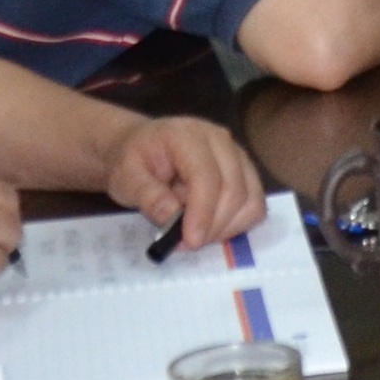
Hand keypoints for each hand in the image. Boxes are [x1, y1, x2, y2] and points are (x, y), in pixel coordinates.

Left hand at [107, 115, 267, 247]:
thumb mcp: (124, 177)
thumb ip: (147, 195)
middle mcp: (220, 140)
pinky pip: (254, 205)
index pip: (207, 177)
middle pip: (235, 190)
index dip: (202, 213)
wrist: (139, 147)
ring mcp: (237, 155)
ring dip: (227, 227)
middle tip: (186, 244)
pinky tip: (210, 226)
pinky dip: (236, 224)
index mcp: (187, 136)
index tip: (190, 242)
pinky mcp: (245, 171)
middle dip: (214, 225)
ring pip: (251, 200)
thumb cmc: (131, 161)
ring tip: (196, 233)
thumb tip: (171, 218)